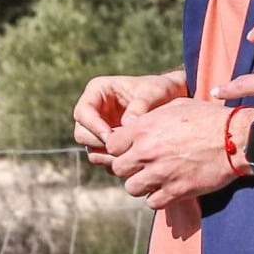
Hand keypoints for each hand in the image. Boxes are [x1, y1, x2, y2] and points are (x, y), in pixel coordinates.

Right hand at [72, 72, 187, 166]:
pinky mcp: (108, 143)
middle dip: (99, 144)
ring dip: (107, 156)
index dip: (93, 126)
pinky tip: (134, 161)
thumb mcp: (154, 93)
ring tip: (130, 157)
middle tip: (122, 151)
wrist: (172, 100)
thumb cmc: (161, 90)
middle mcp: (94, 110)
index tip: (111, 137)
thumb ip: (140, 106)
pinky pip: (104, 158)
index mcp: (98, 91)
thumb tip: (126, 124)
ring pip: (91, 148)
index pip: (83, 112)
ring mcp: (100, 128)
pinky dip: (115, 163)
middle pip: (81, 133)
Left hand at [107, 98, 244, 209]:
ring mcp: (161, 173)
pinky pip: (153, 203)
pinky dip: (157, 198)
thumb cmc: (207, 118)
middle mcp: (147, 152)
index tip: (129, 148)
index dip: (118, 147)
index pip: (110, 144)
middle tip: (141, 164)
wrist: (235, 138)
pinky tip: (166, 188)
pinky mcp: (176, 191)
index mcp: (143, 128)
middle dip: (127, 167)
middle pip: (118, 168)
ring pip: (131, 188)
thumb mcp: (174, 107)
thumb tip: (134, 124)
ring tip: (153, 178)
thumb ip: (149, 118)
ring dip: (140, 184)